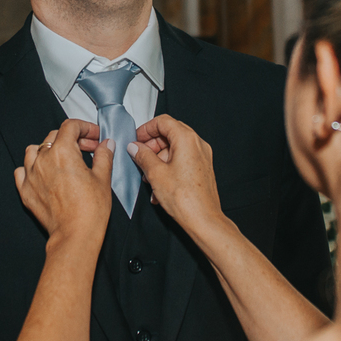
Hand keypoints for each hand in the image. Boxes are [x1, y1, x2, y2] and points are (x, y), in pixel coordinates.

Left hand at [15, 119, 112, 246]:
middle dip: (72, 138)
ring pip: (34, 150)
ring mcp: (31, 175)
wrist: (75, 235)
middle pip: (54, 136)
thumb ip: (103, 156)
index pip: (70, 126)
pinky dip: (31, 167)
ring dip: (49, 149)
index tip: (94, 136)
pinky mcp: (25, 190)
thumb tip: (106, 145)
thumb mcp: (103, 178)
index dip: (85, 127)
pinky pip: (22, 170)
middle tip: (88, 148)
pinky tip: (44, 172)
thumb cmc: (89, 210)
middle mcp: (43, 160)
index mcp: (62, 152)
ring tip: (63, 158)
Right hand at [129, 115, 223, 236]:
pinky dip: (168, 167)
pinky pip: (182, 160)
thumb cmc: (185, 199)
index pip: (163, 121)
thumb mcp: (156, 174)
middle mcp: (198, 144)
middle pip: (170, 133)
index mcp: (187, 139)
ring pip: (175, 148)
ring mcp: (202, 156)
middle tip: (139, 156)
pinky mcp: (202, 169)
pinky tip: (159, 185)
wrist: (204, 220)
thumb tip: (135, 147)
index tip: (136, 139)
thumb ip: (143, 156)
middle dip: (152, 145)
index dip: (146, 129)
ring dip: (159, 159)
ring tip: (148, 176)